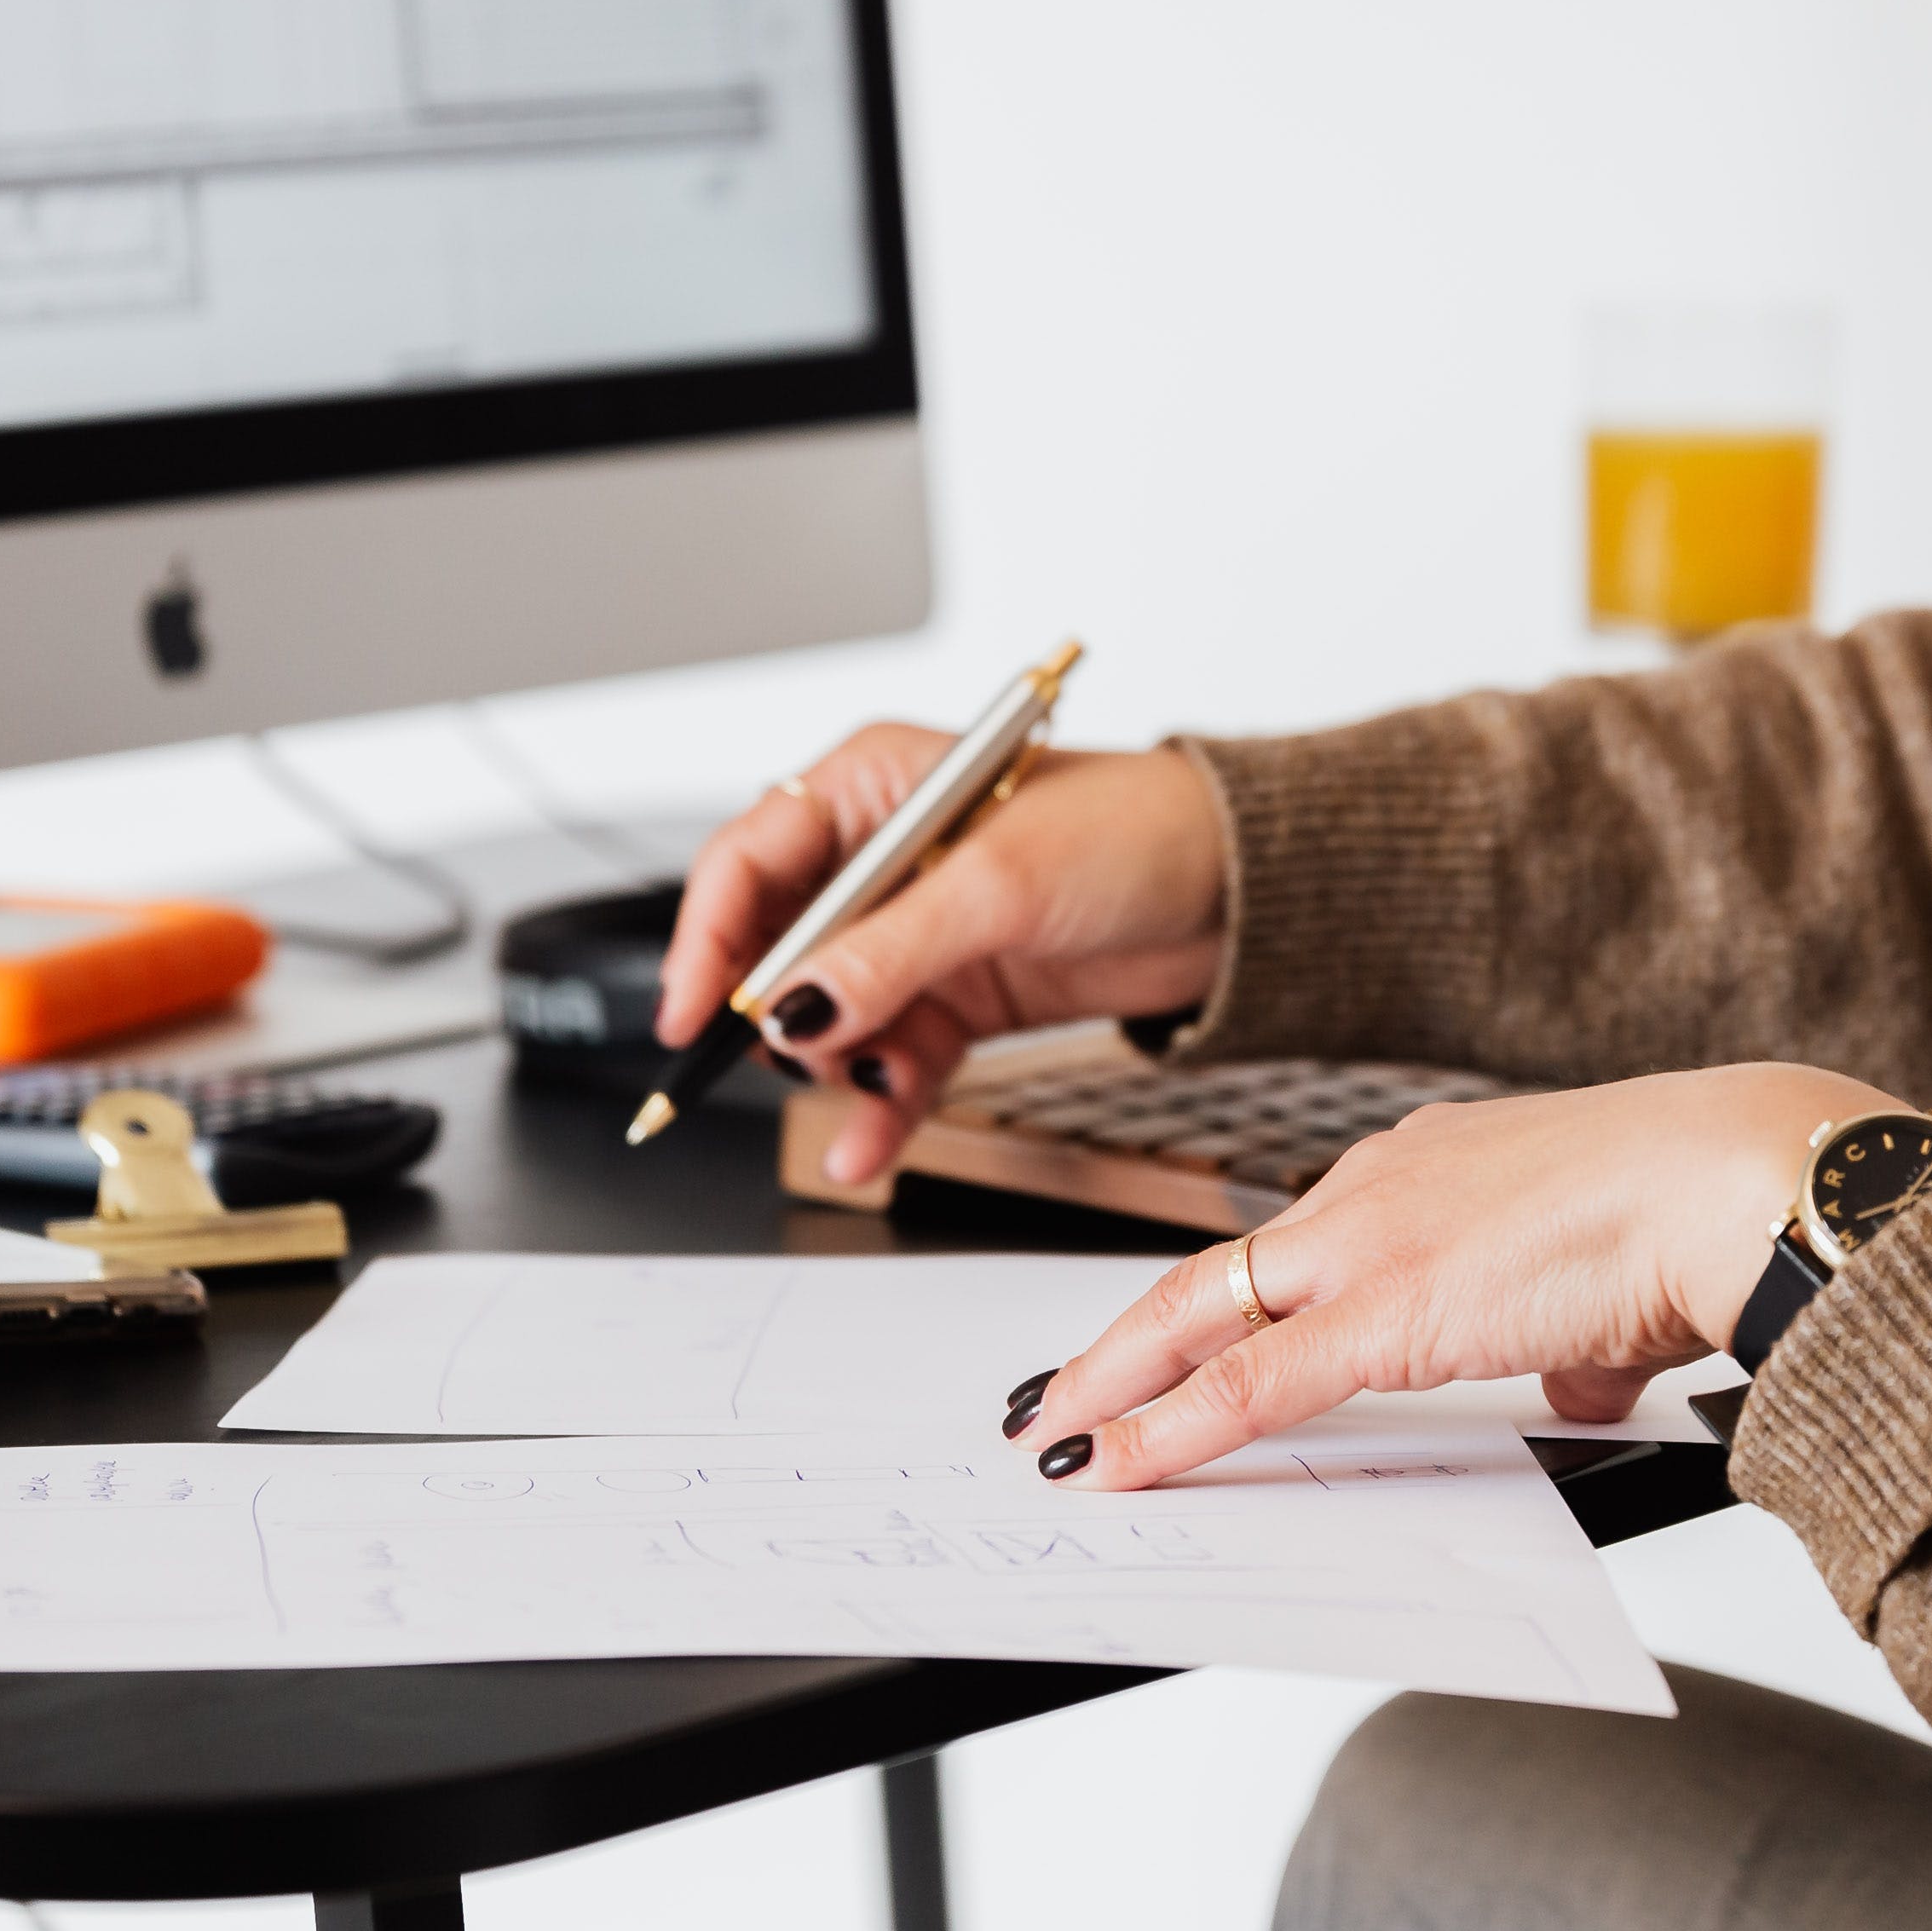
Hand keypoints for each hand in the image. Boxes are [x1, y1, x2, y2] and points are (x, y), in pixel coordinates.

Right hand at [659, 732, 1229, 1184]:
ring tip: (867, 1093)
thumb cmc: (1134, 832)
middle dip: (780, 1012)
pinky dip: (877, 1104)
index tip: (692, 1014)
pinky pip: (888, 1059)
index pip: (748, 859)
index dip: (706, 936)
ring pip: (830, 1017)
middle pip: (776, 947)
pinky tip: (867, 1145)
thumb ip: (887, 952)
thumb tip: (792, 1006)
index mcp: (870, 785)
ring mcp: (916, 934)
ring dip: (835, 1068)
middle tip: (798, 1056)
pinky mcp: (954, 997)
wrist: (1239, 892)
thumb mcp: (999, 886)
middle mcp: (880, 858)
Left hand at [1003, 1062, 1899, 1488]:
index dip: (1224, 1298)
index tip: (1177, 1334)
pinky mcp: (1384, 1312)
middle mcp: (1380, 1186)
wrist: (1731, 1180)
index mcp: (1433, 1167)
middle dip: (1127, 1338)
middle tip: (1057, 1389)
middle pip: (1219, 1270)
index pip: (1298, 1242)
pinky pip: (1247, 1383)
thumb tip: (1575, 1380)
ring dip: (1117, 1381)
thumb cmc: (1697, 1217)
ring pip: (1202, 1314)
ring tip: (1055, 1437)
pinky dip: (1168, 1427)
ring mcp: (1371, 1243)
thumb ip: (1571, 1339)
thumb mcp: (1611, 1289)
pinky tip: (1114, 1464)